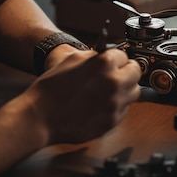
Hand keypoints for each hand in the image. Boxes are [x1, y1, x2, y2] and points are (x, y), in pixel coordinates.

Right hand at [24, 48, 141, 143]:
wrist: (41, 116)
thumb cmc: (51, 88)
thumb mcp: (72, 59)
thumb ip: (94, 56)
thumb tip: (108, 56)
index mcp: (104, 63)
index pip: (124, 55)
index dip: (117, 58)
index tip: (114, 62)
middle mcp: (114, 83)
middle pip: (135, 73)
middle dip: (126, 72)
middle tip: (116, 74)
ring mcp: (115, 103)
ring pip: (133, 92)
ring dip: (124, 89)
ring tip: (109, 91)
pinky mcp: (112, 121)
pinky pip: (124, 109)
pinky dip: (116, 106)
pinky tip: (101, 105)